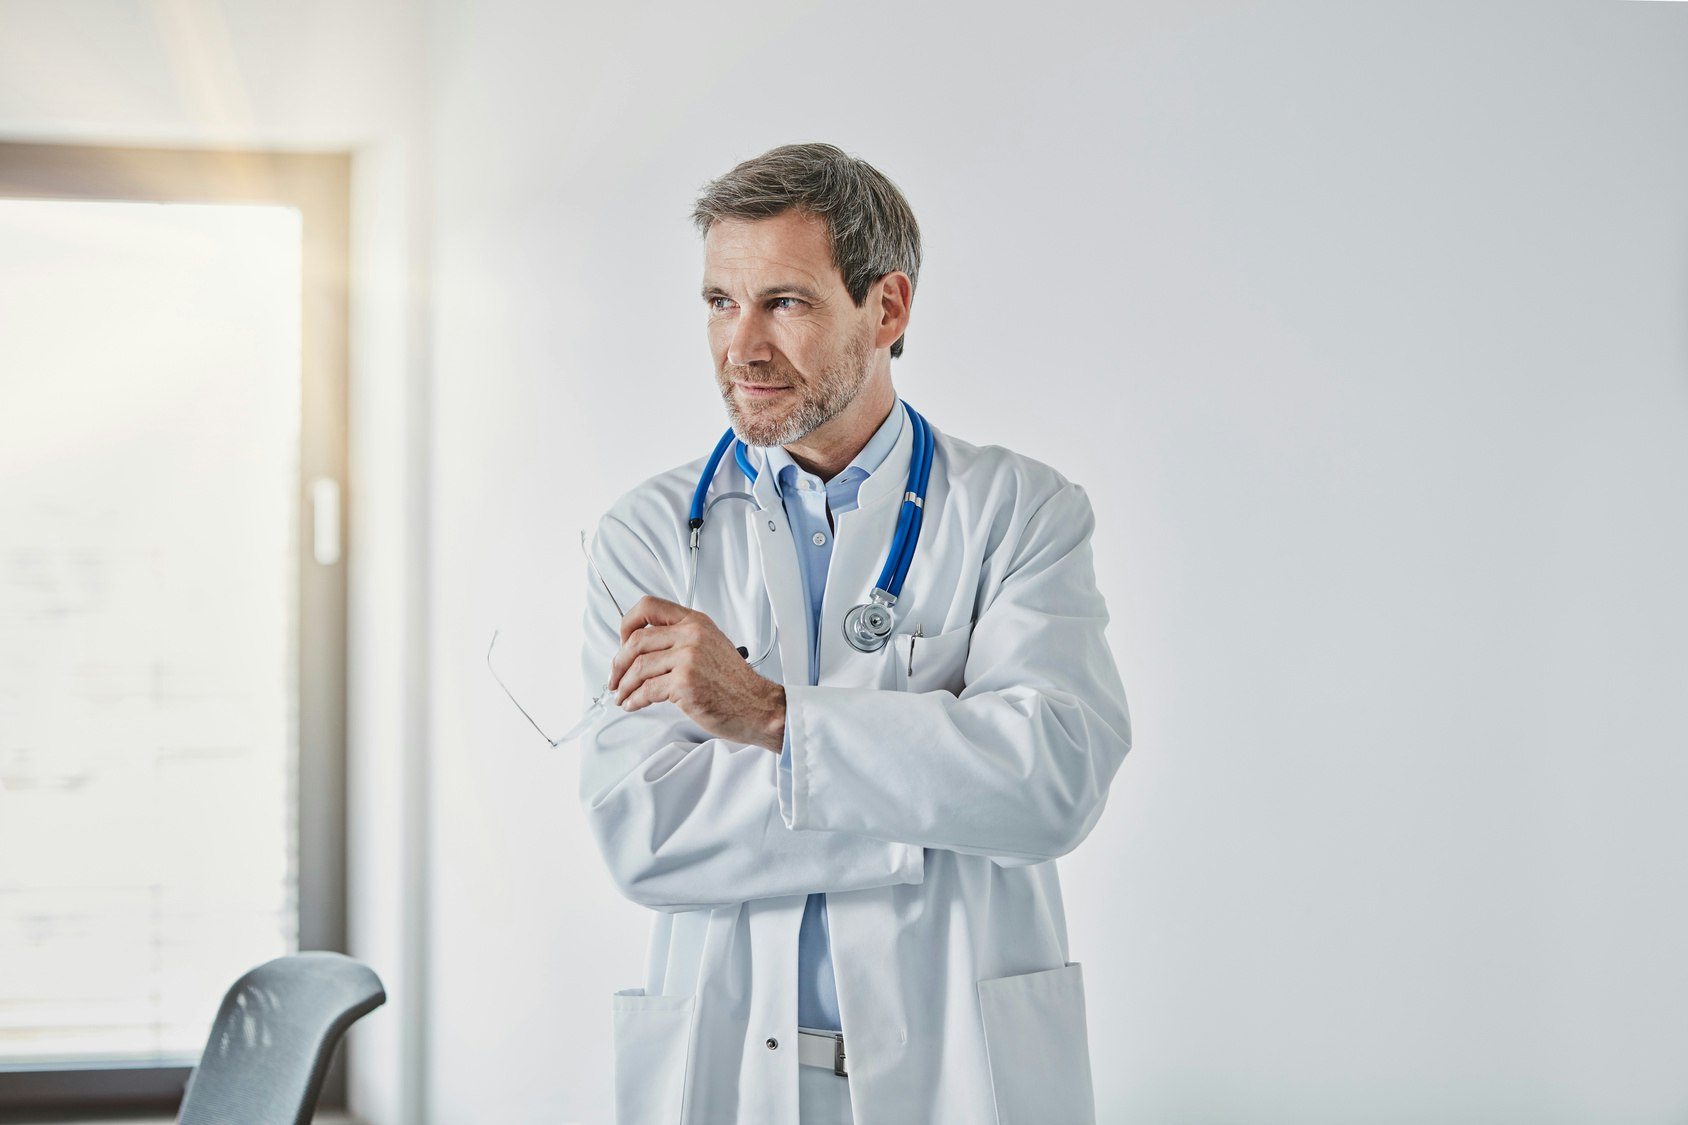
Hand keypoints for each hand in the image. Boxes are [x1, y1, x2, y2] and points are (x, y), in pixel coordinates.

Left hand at [609, 596, 785, 750]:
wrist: (758, 706)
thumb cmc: (735, 683)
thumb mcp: (711, 645)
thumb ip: (682, 639)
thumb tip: (644, 649)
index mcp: (695, 622)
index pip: (648, 607)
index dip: (627, 624)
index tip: (622, 642)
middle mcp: (691, 635)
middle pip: (636, 641)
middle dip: (618, 664)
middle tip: (615, 678)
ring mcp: (688, 658)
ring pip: (638, 668)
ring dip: (623, 685)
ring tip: (622, 695)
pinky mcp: (684, 683)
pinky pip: (646, 690)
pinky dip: (633, 700)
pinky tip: (633, 704)